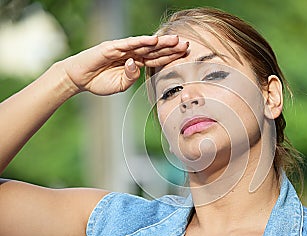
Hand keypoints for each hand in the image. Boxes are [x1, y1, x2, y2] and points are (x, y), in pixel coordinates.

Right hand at [61, 35, 187, 95]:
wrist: (80, 79)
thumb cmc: (100, 82)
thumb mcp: (120, 85)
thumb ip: (131, 78)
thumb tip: (136, 66)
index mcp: (136, 63)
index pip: (157, 59)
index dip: (170, 56)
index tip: (185, 54)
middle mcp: (132, 54)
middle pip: (155, 50)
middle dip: (170, 47)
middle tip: (186, 44)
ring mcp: (122, 49)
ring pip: (145, 45)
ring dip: (160, 42)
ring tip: (174, 40)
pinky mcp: (111, 47)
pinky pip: (129, 44)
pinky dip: (141, 41)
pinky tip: (153, 40)